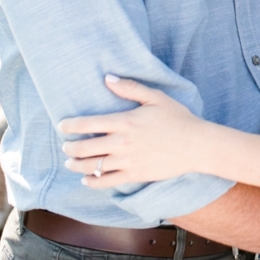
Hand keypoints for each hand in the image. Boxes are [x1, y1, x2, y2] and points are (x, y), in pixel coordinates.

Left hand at [58, 76, 202, 185]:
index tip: (62, 126)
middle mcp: (122, 143)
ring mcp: (128, 161)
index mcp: (124, 122)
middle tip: (65, 146)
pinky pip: (108, 182)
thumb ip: (129, 88)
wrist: (198, 145)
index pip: (88, 124)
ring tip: (70, 162)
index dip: (70, 125)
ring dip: (77, 165)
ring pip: (94, 166)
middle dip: (70, 147)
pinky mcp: (136, 175)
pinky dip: (93, 182)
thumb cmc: (177, 119)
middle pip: (85, 148)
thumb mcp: (154, 97)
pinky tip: (86, 180)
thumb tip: (107, 77)